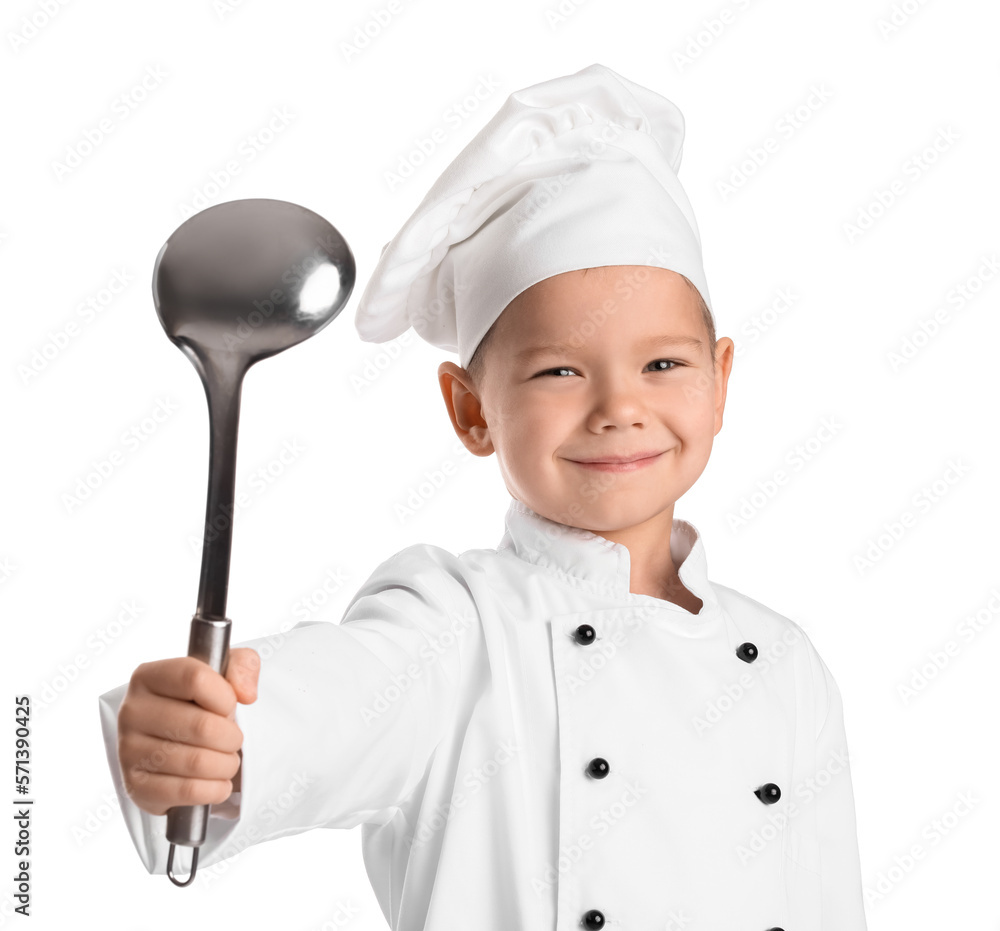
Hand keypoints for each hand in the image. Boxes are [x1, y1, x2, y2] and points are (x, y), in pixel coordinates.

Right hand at [116, 647, 259, 815]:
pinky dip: (215, 789)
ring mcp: (128, 750)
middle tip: (232, 740)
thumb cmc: (200, 703)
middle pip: (202, 726)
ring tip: (226, 760)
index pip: (196, 679)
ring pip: (198, 762)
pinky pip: (188, 791)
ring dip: (226, 765)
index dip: (225, 697)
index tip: (228, 707)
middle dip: (231, 737)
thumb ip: (243, 665)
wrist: (175, 742)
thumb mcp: (224, 672)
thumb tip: (245, 693)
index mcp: (149, 676)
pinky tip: (218, 782)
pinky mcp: (135, 786)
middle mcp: (132, 711)